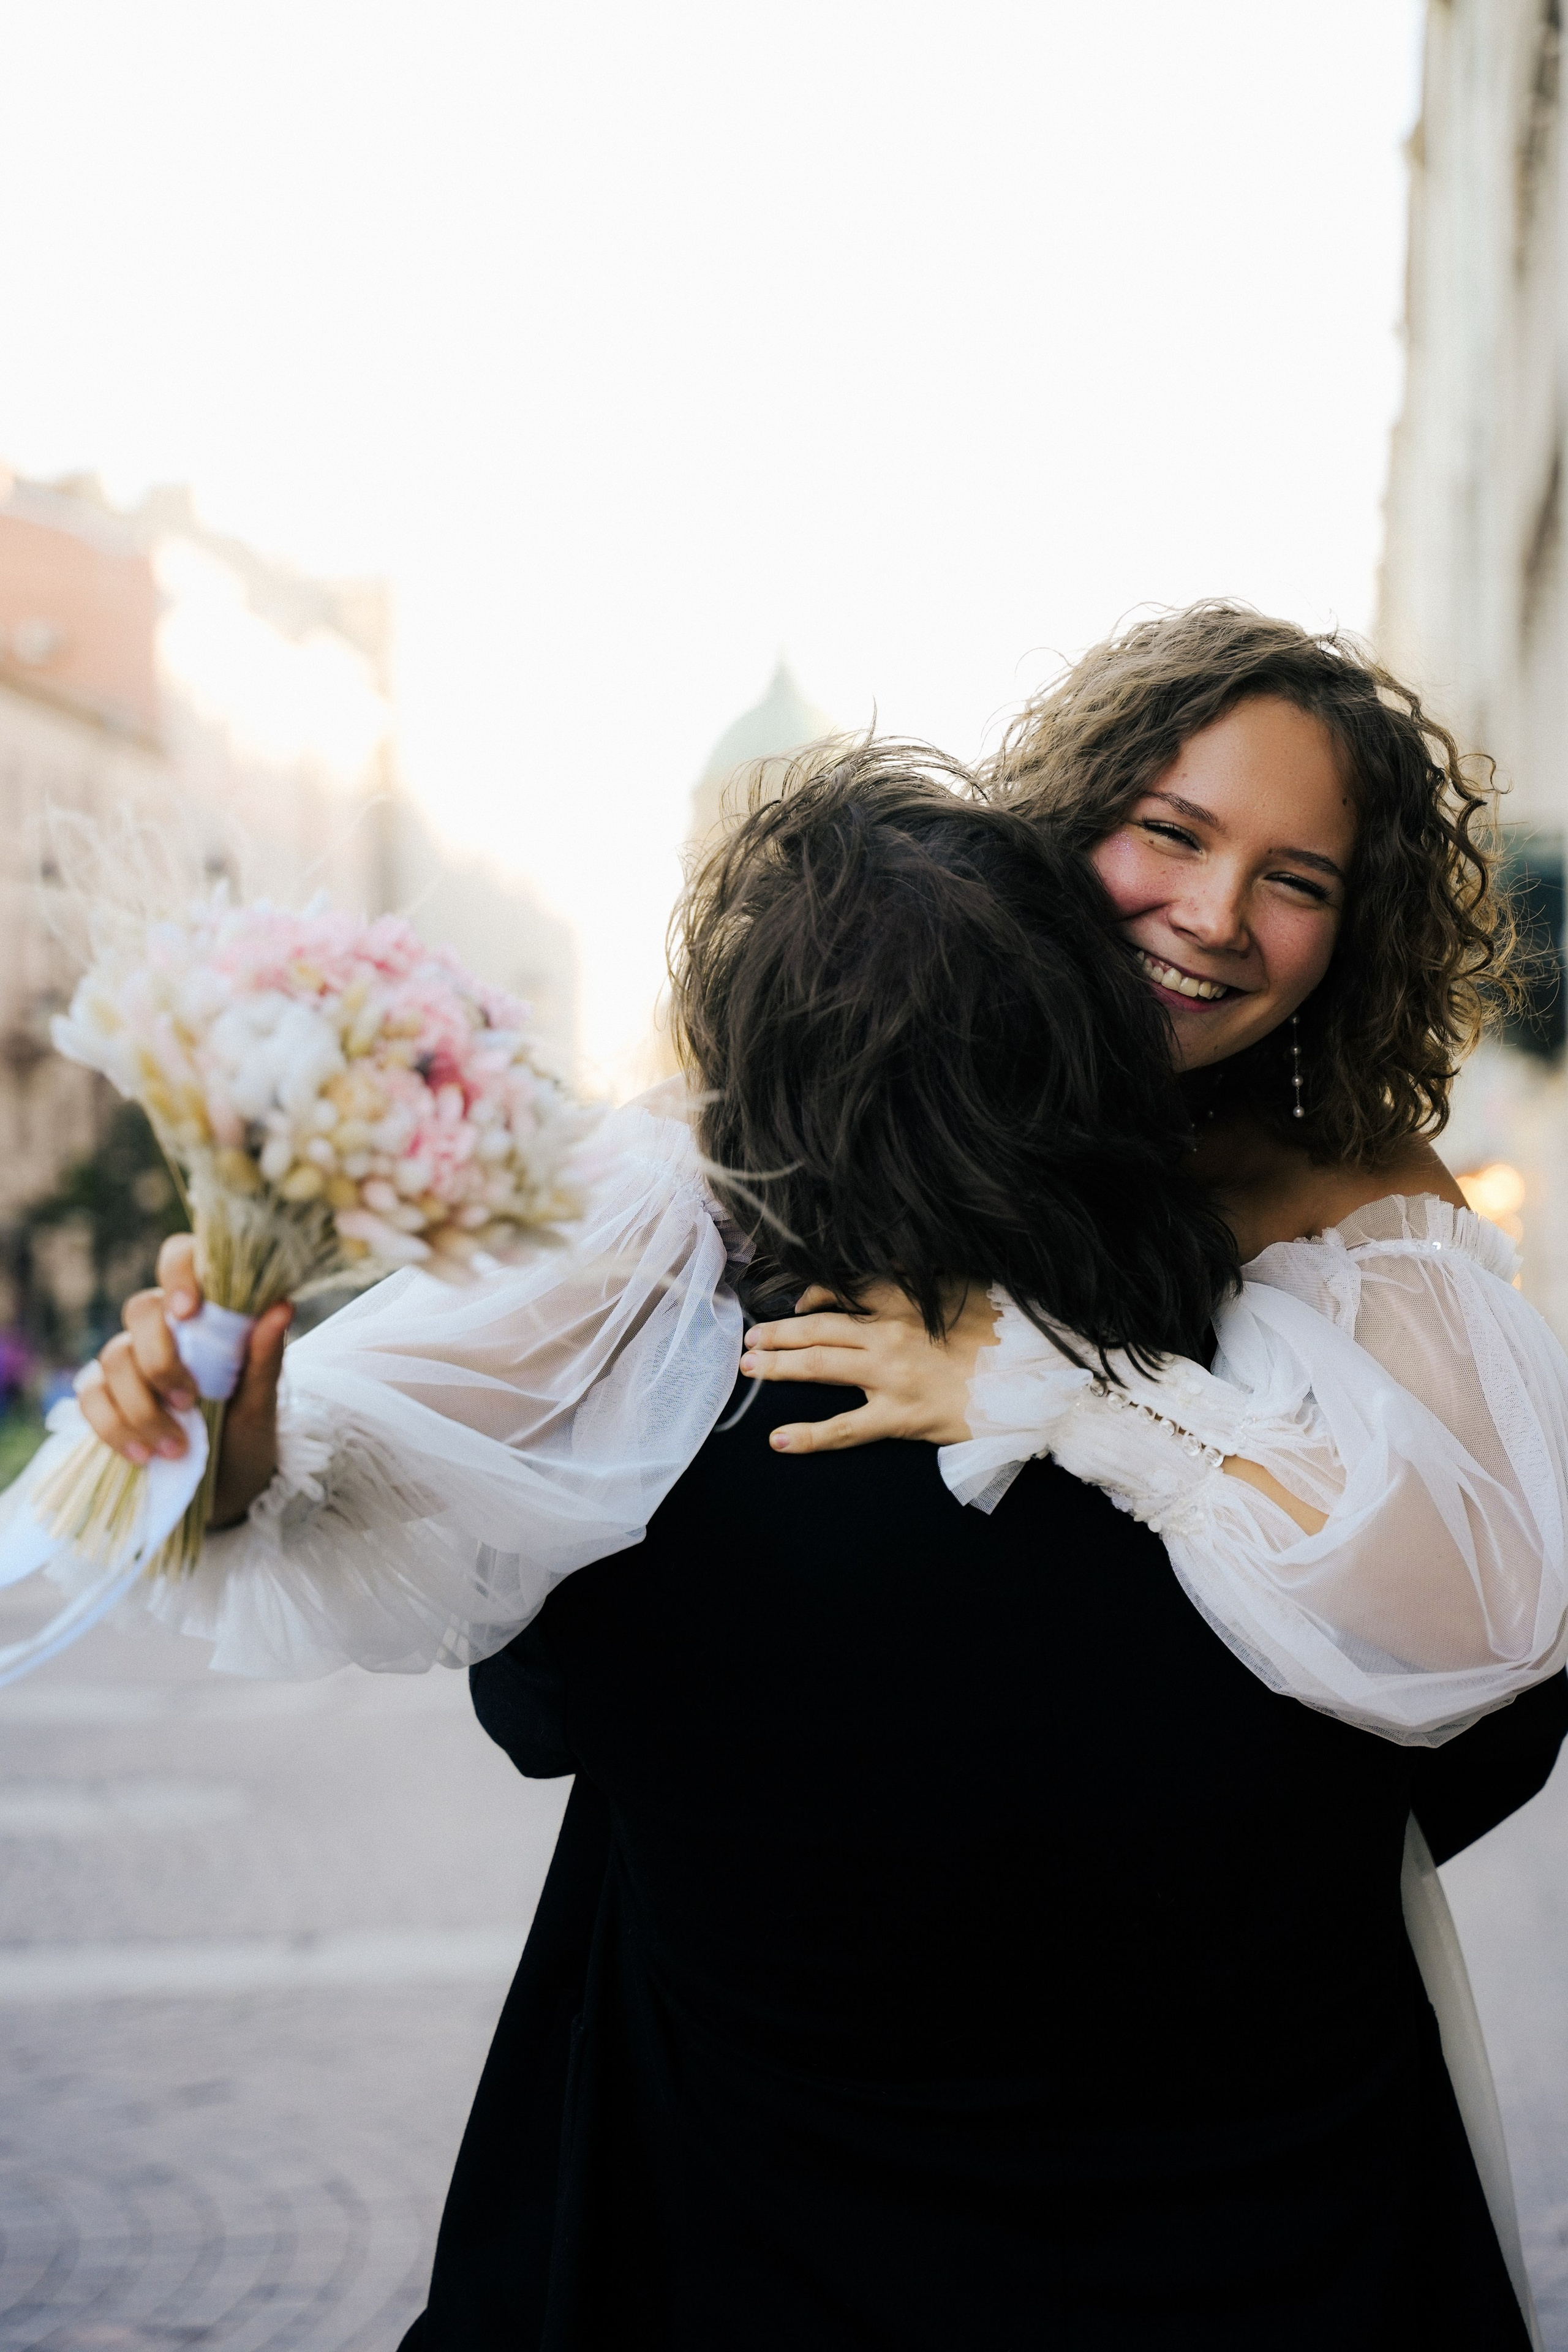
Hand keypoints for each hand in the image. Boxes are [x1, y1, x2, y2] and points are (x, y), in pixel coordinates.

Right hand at [73, 1233, 292, 1527]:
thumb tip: (282, 1305)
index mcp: (206, 1314)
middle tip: (189, 1401)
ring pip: (112, 1357)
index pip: (181, 1258)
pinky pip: (89, 1397)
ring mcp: (128, 1362)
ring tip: (176, 1448)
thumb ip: (265, 1357)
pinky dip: (114, 1427)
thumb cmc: (248, 1437)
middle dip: (160, 1359)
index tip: (189, 1310)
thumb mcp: (261, 1404)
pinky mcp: (104, 1398)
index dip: (178, 1271)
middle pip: (139, 1310)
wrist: (227, 1492)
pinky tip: (143, 1456)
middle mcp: (163, 1329)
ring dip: (142, 1407)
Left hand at [739, 1280, 997, 1454]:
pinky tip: (778, 1440)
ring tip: (749, 1368)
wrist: (1037, 1376)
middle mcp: (889, 1332)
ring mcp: (891, 1375)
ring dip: (777, 1365)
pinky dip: (809, 1436)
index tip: (795, 1306)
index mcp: (905, 1300)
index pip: (842, 1290)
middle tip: (750, 1339)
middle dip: (777, 1333)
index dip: (810, 1297)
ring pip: (818, 1366)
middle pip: (817, 1328)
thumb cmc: (1004, 1336)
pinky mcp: (900, 1416)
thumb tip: (891, 1273)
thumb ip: (922, 1281)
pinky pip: (845, 1428)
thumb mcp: (966, 1290)